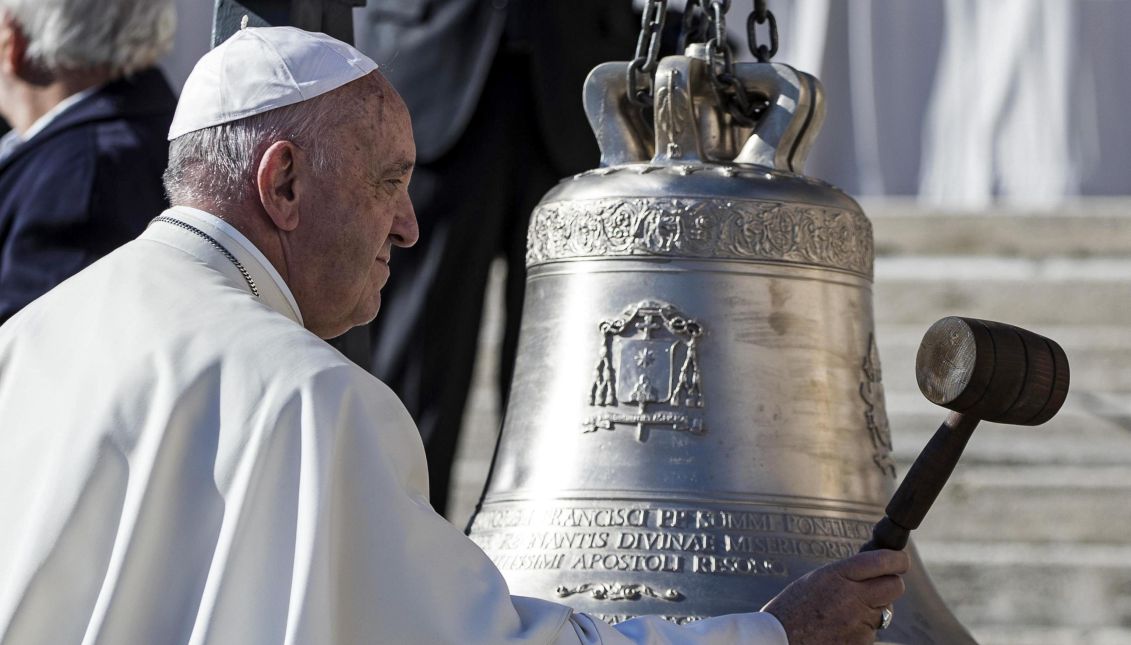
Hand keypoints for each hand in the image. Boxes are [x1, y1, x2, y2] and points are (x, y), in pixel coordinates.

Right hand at [760, 549, 908, 644]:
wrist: (779, 640)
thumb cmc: (791, 610)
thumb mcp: (816, 580)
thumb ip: (846, 574)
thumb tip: (872, 573)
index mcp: (838, 575)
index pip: (883, 561)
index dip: (898, 560)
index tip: (900, 560)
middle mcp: (853, 597)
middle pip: (895, 586)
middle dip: (890, 585)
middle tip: (878, 588)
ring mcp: (859, 623)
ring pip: (884, 612)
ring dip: (871, 611)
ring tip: (842, 615)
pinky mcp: (862, 643)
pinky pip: (871, 632)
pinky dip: (860, 631)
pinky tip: (839, 630)